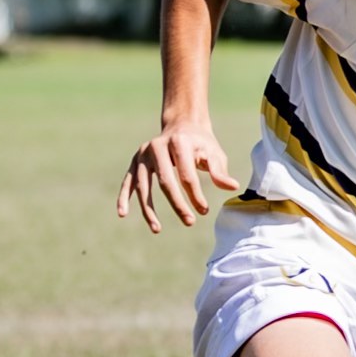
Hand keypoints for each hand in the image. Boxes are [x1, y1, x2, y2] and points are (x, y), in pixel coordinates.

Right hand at [116, 122, 239, 232]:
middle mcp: (157, 146)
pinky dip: (124, 197)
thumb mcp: (214, 153)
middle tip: (189, 222)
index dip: (195, 194)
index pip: (186, 174)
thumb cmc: (201, 144)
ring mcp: (143, 154)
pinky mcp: (135, 162)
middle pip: (165, 181)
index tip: (204, 211)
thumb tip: (232, 187)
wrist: (182, 127)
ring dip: (148, 209)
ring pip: (144, 185)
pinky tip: (122, 214)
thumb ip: (219, 171)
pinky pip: (128, 182)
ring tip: (157, 229)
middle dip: (177, 204)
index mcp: (178, 142)